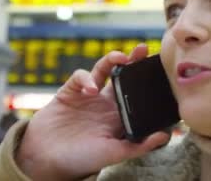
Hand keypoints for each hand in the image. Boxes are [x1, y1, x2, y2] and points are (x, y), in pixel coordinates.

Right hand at [16, 44, 169, 179]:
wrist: (46, 160)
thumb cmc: (81, 160)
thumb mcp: (113, 154)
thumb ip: (138, 146)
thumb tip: (165, 135)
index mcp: (119, 116)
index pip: (138, 93)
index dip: (147, 80)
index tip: (160, 69)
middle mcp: (106, 103)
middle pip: (123, 75)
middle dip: (133, 61)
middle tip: (143, 49)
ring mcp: (88, 95)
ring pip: (103, 69)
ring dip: (112, 60)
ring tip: (120, 58)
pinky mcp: (70, 91)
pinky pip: (80, 76)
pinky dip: (86, 78)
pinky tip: (91, 88)